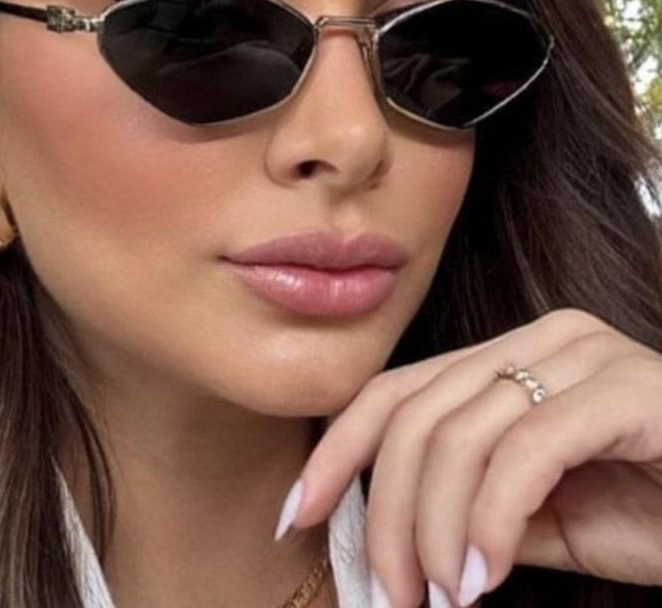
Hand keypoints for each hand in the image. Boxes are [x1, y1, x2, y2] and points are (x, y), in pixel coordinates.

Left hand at [282, 308, 661, 607]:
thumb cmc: (649, 508)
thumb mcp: (536, 516)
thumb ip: (468, 508)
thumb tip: (392, 535)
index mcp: (506, 357)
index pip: (393, 392)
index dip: (335, 451)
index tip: (296, 514)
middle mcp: (537, 340)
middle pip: (416, 417)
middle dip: (386, 512)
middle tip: (393, 595)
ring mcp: (583, 355)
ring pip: (460, 435)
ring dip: (434, 530)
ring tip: (440, 600)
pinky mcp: (626, 390)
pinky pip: (525, 453)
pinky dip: (491, 523)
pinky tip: (485, 581)